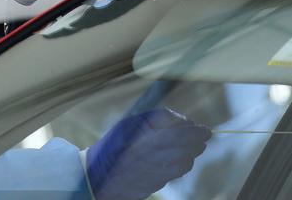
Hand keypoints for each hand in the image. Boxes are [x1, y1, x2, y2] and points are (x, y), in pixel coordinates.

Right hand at [86, 108, 210, 199]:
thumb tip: (180, 118)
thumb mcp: (128, 124)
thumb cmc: (111, 147)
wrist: (98, 178)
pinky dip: (184, 164)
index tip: (203, 128)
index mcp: (148, 140)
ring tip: (195, 145)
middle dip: (197, 141)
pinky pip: (177, 172)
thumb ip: (154, 119)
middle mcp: (156, 158)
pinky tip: (182, 159)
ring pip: (185, 162)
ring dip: (192, 153)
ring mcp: (158, 173)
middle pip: (186, 148)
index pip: (181, 134)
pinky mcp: (157, 184)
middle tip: (203, 134)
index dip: (195, 131)